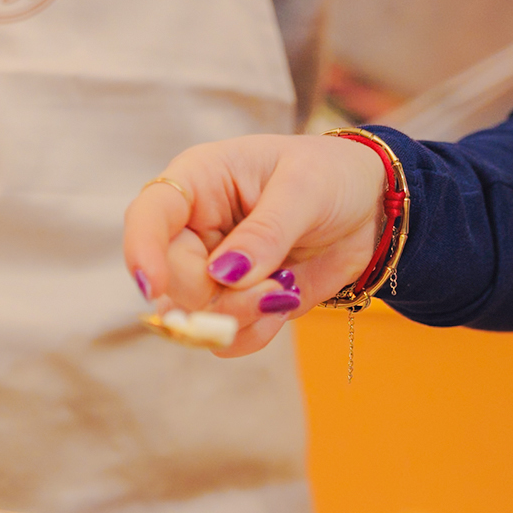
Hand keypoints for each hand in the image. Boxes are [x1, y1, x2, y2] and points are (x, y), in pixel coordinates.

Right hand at [123, 134, 386, 356]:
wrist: (370, 209)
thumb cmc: (332, 176)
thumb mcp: (305, 189)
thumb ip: (265, 231)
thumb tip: (225, 274)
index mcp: (199, 182)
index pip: (148, 216)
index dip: (142, 252)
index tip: (152, 288)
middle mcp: (194, 228)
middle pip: (170, 280)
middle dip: (216, 297)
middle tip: (272, 290)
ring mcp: (210, 270)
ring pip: (193, 316)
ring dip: (238, 317)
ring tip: (284, 292)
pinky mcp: (234, 302)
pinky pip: (223, 337)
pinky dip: (252, 332)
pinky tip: (283, 304)